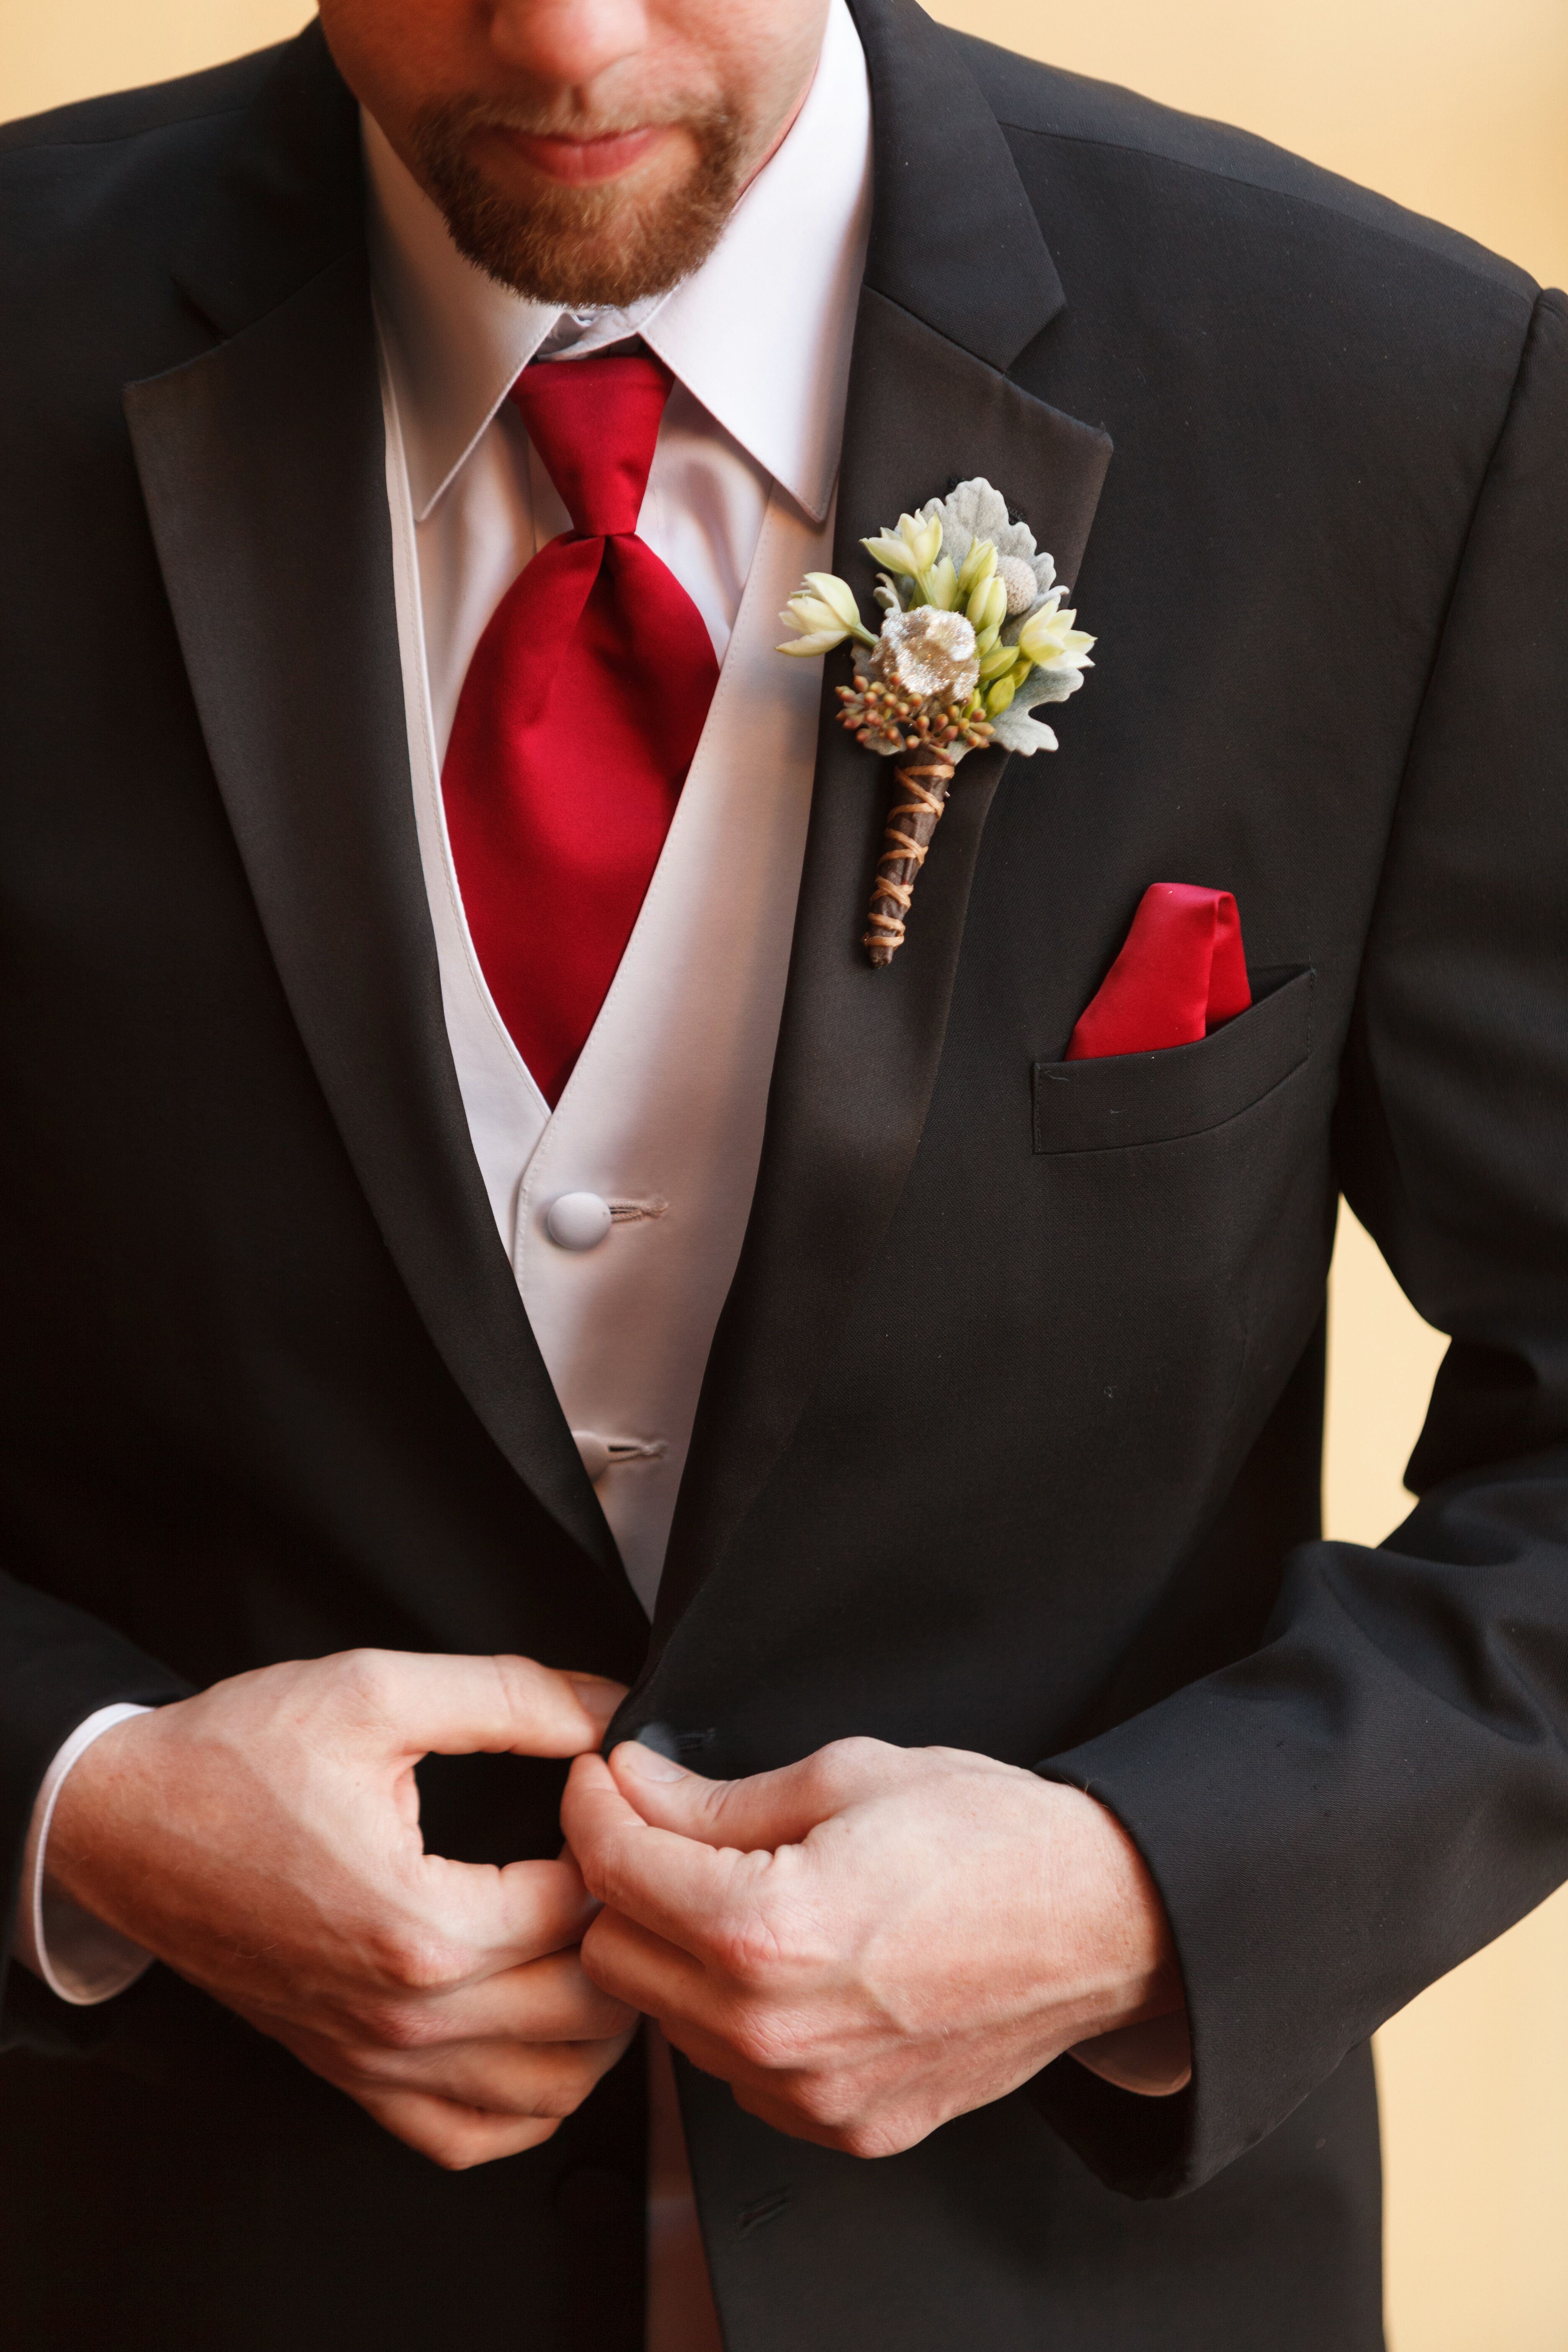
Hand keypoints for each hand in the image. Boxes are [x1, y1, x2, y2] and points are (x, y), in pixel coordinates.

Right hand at [46, 1650, 637, 2168]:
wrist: (126, 1822)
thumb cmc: (236, 1759)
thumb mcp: (378, 1691)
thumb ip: (510, 1695)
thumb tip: (606, 1711)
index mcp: (422, 1927)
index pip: (586, 1911)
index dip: (615, 1846)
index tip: (600, 1802)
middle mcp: (405, 2018)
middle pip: (588, 2013)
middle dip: (622, 1935)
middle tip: (615, 1868)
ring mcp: (378, 2061)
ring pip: (551, 2090)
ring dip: (597, 2021)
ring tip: (593, 1938)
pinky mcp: (354, 2077)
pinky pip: (474, 2135)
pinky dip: (529, 2095)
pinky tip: (539, 2024)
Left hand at [562, 1735, 1187, 2157]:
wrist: (1103, 1922)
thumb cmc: (993, 1840)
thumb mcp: (847, 1775)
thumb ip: (717, 1797)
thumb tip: (634, 1786)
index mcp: (769, 1932)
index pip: (615, 1866)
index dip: (595, 1804)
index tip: (601, 1780)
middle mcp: (775, 2032)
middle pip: (614, 1954)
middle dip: (623, 1882)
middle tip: (664, 1831)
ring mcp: (807, 2094)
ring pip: (666, 2020)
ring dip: (675, 1953)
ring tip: (737, 1893)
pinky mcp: (840, 2126)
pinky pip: (733, 2073)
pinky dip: (732, 2016)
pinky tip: (785, 1964)